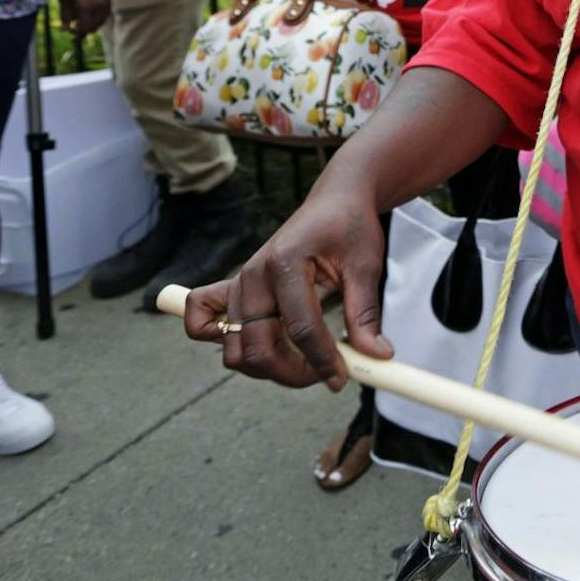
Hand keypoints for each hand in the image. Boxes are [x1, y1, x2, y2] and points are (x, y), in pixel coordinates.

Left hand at [57, 0, 109, 35]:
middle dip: (84, 31)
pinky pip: (105, 14)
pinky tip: (91, 15)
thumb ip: (65, 15)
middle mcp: (98, 7)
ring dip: (93, 25)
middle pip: (94, 27)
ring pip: (101, 22)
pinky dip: (99, 18)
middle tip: (76, 30)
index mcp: (86, 7)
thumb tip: (66, 28)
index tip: (70, 34)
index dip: (77, 34)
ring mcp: (106, 2)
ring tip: (83, 23)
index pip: (84, 28)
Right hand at [181, 176, 389, 389]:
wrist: (334, 200)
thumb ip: (364, 313)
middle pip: (258, 347)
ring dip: (266, 367)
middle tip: (325, 375)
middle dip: (292, 373)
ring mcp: (240, 282)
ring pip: (235, 348)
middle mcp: (253, 275)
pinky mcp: (234, 288)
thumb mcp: (365, 265)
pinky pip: (203, 320)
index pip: (301, 329)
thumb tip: (376, 356)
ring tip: (303, 363)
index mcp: (286, 263)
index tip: (341, 379)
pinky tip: (253, 345)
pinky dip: (217, 339)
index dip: (322, 361)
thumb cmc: (349, 227)